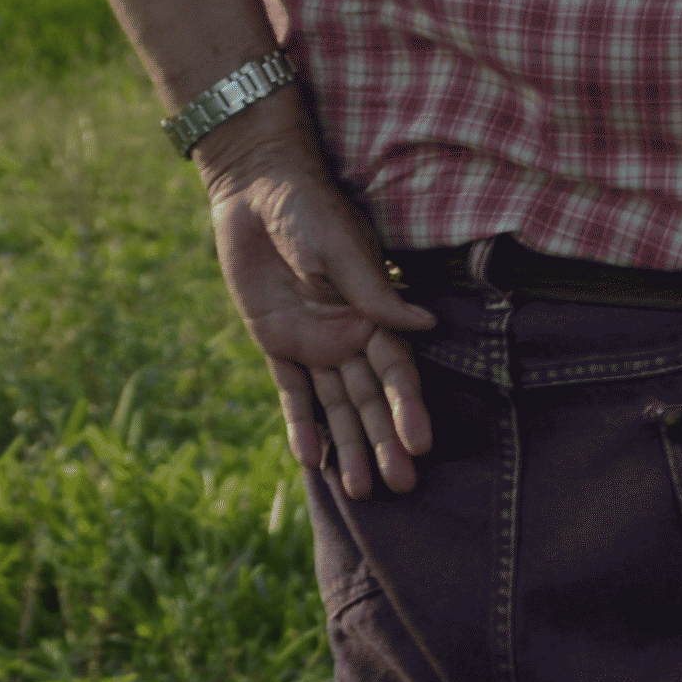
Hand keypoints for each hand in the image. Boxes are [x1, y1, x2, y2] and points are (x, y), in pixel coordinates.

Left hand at [204, 118, 438, 492]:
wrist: (256, 190)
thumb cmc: (308, 208)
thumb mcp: (340, 246)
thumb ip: (373, 290)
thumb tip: (425, 324)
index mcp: (373, 309)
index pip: (395, 367)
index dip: (407, 405)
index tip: (421, 443)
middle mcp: (349, 332)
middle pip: (369, 397)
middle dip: (384, 441)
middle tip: (401, 485)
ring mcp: (314, 341)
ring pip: (335, 404)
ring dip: (348, 445)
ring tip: (360, 490)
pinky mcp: (277, 341)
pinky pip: (292, 392)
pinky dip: (301, 425)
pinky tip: (312, 460)